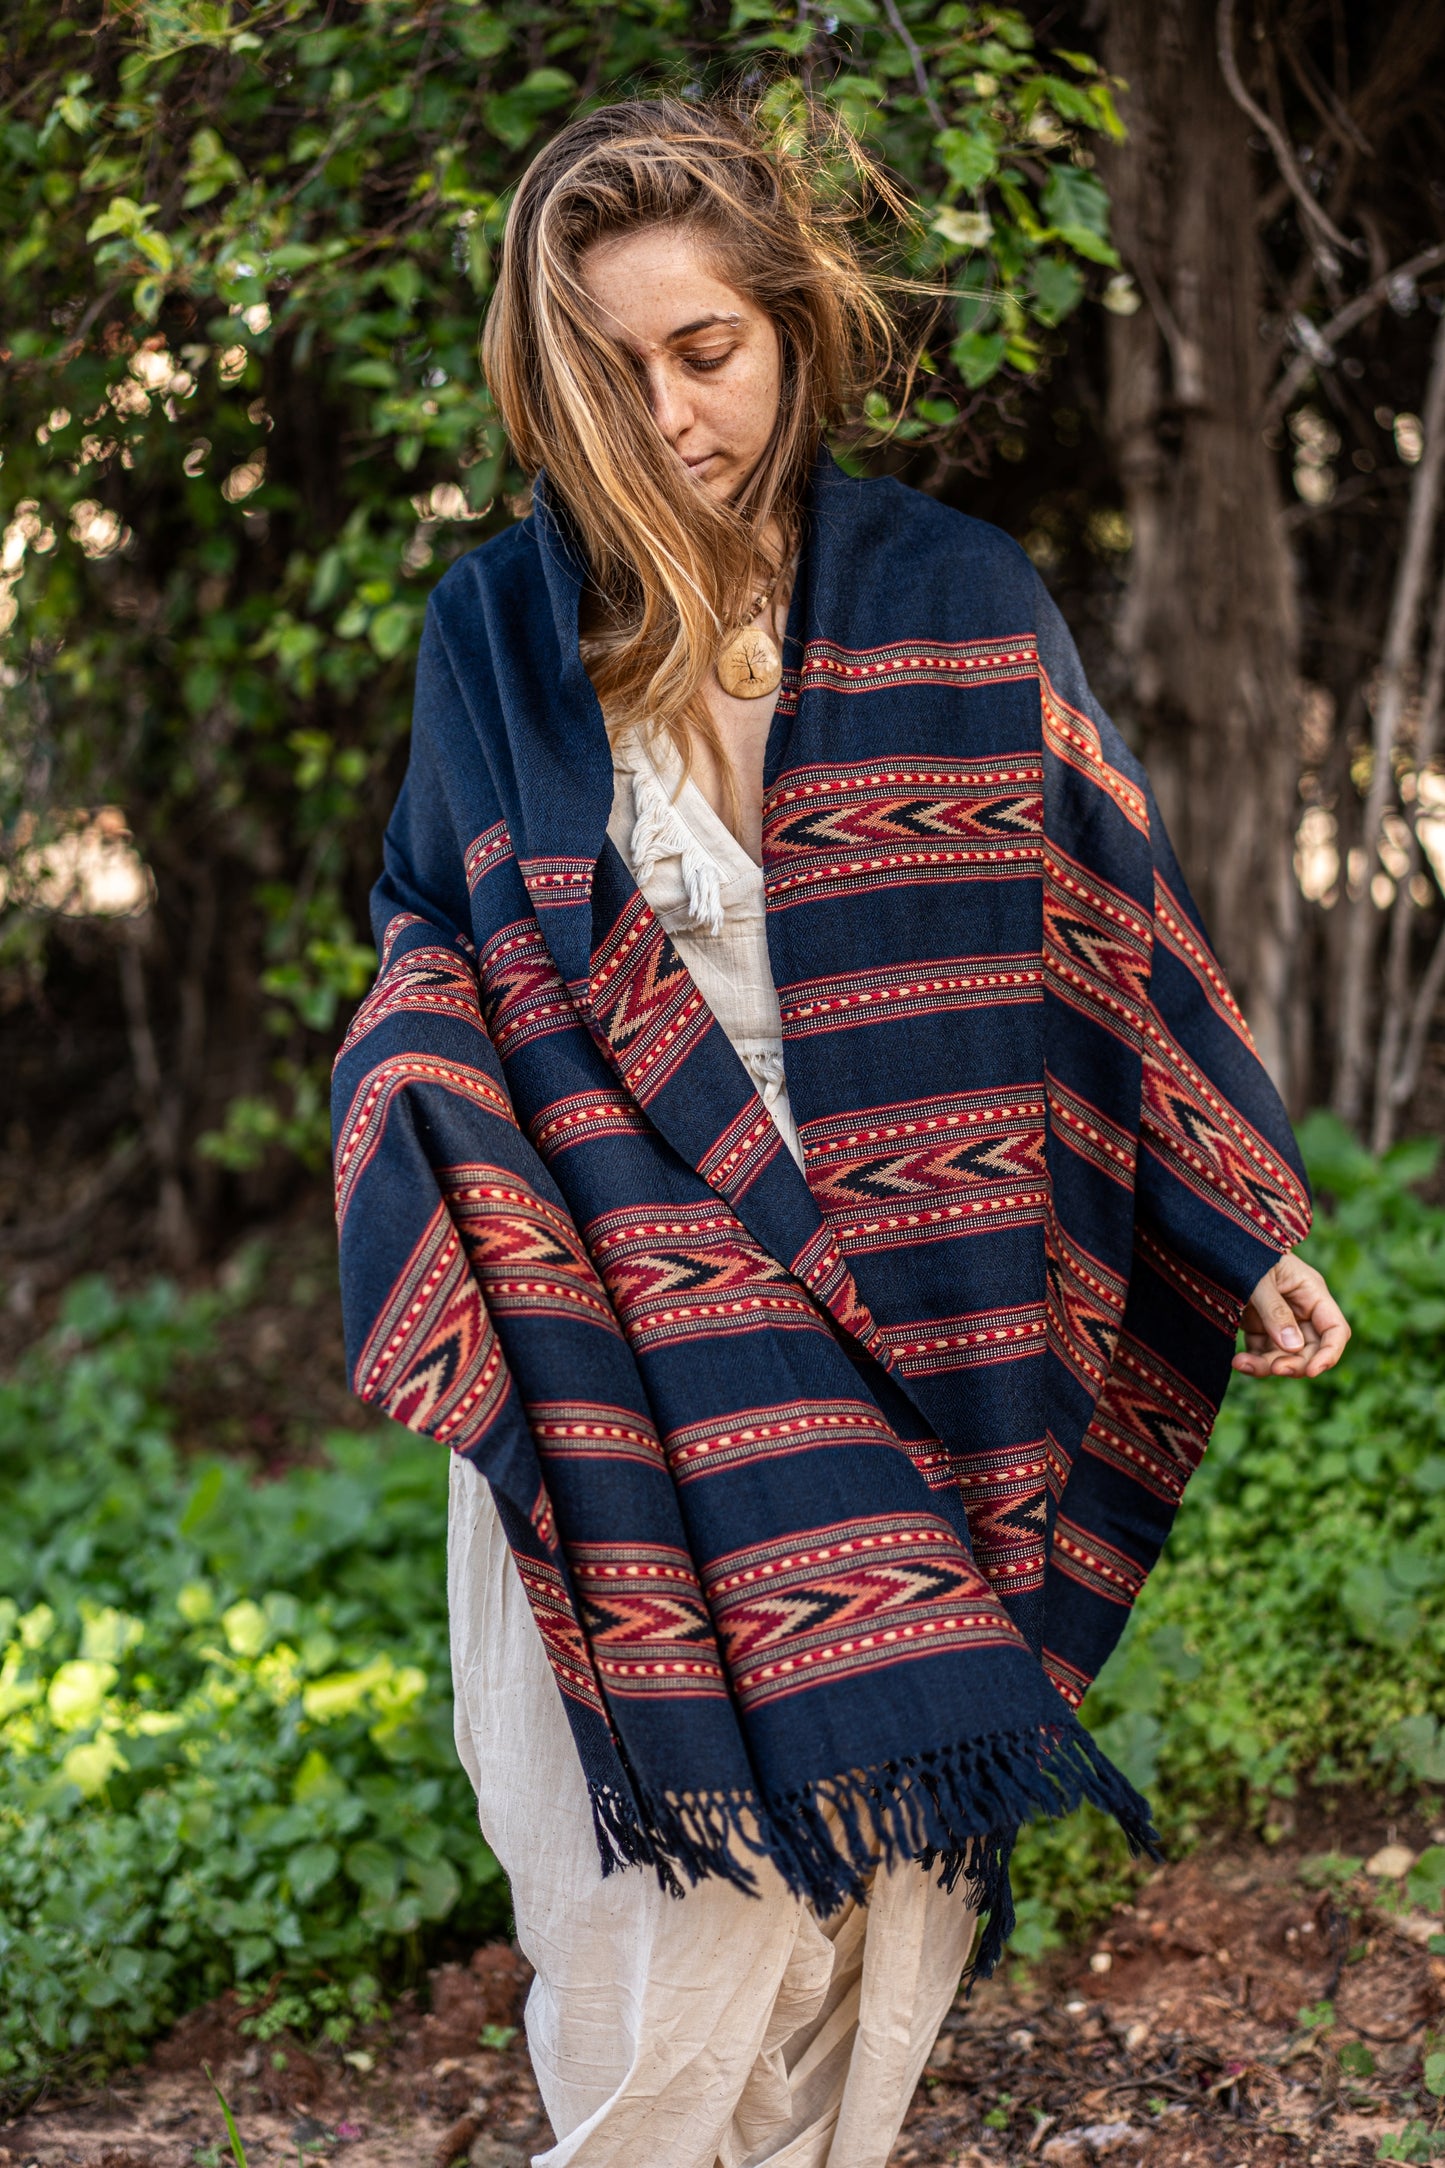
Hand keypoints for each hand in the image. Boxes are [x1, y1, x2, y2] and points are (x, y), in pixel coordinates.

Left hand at [1232, 1251, 1349, 1378]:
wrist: (1214, 1243)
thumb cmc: (1242, 1253)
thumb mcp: (1258, 1279)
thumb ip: (1275, 1310)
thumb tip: (1293, 1347)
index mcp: (1311, 1292)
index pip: (1334, 1330)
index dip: (1329, 1354)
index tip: (1312, 1371)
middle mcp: (1300, 1309)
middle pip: (1311, 1350)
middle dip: (1295, 1364)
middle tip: (1275, 1369)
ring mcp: (1279, 1320)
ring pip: (1285, 1356)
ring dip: (1268, 1366)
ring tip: (1242, 1363)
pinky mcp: (1259, 1327)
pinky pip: (1263, 1353)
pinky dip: (1253, 1361)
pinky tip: (1238, 1361)